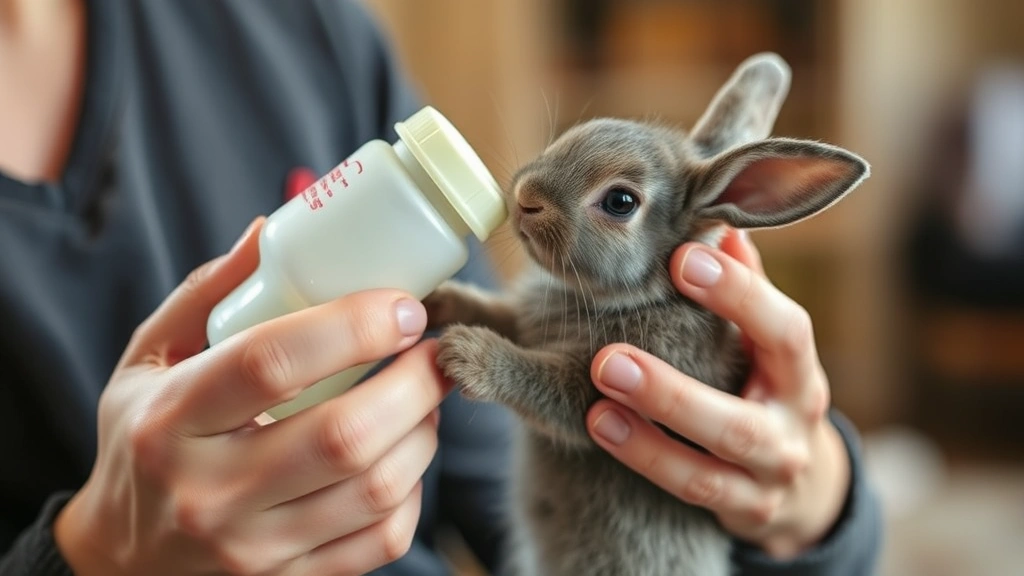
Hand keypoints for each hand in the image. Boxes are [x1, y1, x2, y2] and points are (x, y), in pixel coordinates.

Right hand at [54, 218, 449, 575]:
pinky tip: (403, 457)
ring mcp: (251, 547)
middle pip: (343, 435)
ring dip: (423, 432)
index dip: (353, 326)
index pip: (272, 363)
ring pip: (374, 489)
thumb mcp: (150, 357)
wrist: (119, 558)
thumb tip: (273, 227)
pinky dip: (412, 493)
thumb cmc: (142, 438)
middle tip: (435, 351)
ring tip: (424, 397)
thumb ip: (209, 293)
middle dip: (414, 383)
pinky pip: (380, 541)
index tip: (404, 305)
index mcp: (171, 419)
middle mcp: (209, 491)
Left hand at [585, 228, 850, 558]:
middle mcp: (791, 428)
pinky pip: (690, 491)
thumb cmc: (765, 387)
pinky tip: (601, 428)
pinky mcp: (742, 512)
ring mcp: (767, 479)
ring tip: (596, 405)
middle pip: (738, 420)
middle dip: (672, 392)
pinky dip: (647, 462)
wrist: (801, 484)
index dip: (740, 295)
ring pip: (709, 467)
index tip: (682, 258)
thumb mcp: (766, 343)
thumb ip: (745, 288)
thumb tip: (720, 226)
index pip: (785, 331)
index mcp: (798, 373)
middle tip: (608, 357)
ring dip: (648, 436)